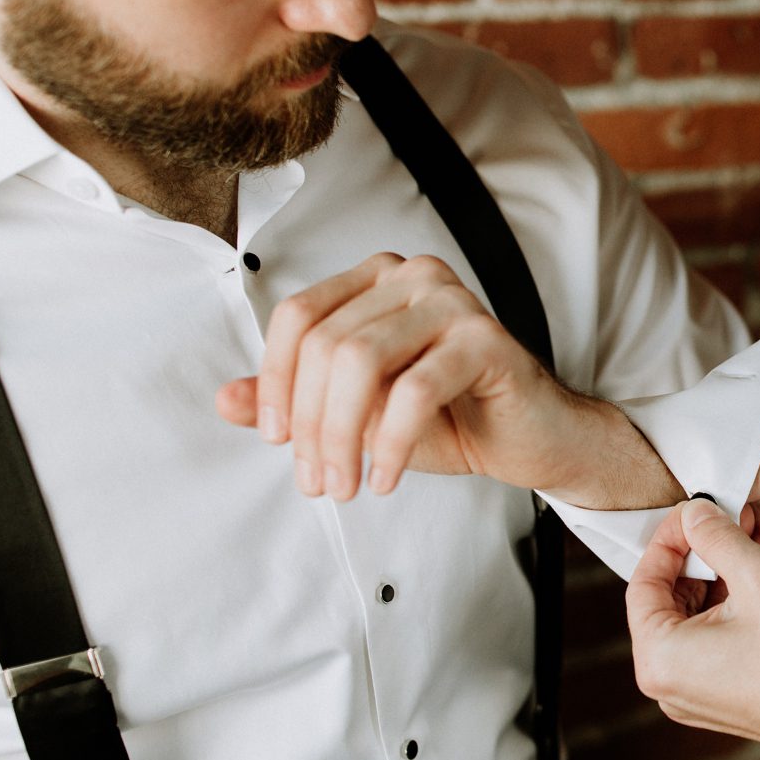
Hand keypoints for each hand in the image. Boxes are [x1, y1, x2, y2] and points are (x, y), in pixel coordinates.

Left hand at [216, 252, 664, 504]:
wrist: (533, 440)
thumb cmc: (451, 419)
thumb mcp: (360, 414)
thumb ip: (297, 402)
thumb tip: (226, 400)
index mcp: (377, 279)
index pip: (299, 316)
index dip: (276, 381)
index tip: (279, 439)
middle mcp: (413, 274)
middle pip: (327, 344)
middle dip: (312, 424)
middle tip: (318, 481)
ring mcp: (453, 301)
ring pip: (362, 362)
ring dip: (344, 436)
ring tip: (346, 485)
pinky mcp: (487, 339)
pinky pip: (416, 391)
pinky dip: (392, 443)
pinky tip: (386, 477)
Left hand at [628, 498, 759, 759]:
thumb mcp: (759, 576)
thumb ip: (717, 536)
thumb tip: (696, 515)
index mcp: (659, 660)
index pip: (643, 582)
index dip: (670, 538)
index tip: (697, 513)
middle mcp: (666, 685)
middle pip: (666, 600)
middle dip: (699, 558)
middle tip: (729, 525)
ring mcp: (693, 695)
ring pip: (691, 618)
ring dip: (719, 579)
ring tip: (754, 550)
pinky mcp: (720, 697)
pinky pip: (709, 641)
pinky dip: (729, 608)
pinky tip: (759, 583)